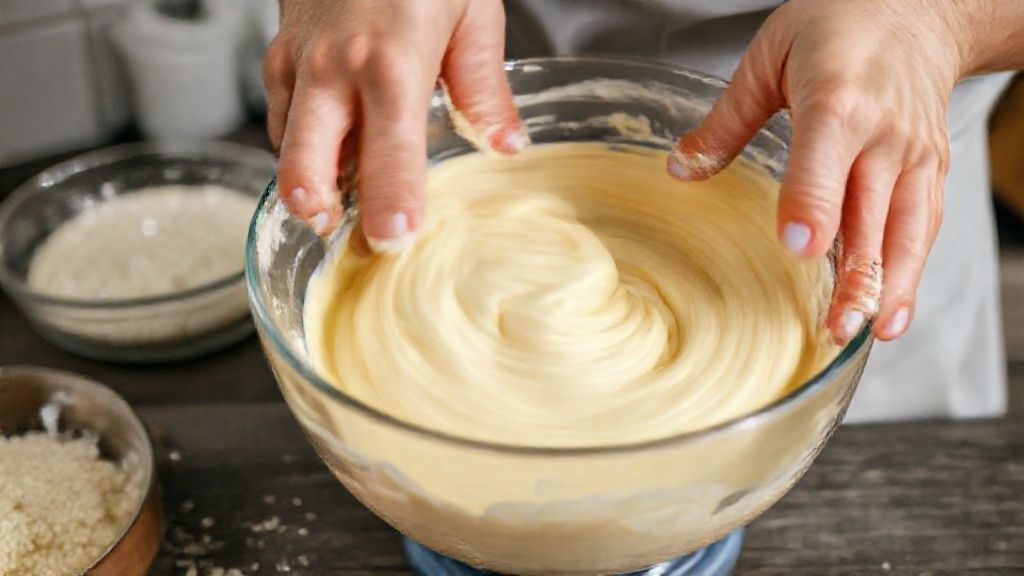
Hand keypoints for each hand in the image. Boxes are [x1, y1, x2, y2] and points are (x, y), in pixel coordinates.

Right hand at [263, 0, 524, 249]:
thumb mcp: (471, 9)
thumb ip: (483, 86)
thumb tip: (505, 145)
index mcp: (392, 62)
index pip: (389, 153)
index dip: (388, 205)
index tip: (392, 243)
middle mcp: (335, 68)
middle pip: (307, 163)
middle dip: (317, 209)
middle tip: (340, 237)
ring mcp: (298, 61)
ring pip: (287, 145)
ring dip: (310, 179)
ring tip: (339, 204)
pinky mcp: (278, 53)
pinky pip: (282, 117)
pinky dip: (302, 143)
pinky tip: (331, 152)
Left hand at [669, 0, 969, 344]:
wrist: (921, 8)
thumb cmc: (842, 24)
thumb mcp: (769, 56)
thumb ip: (726, 120)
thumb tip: (680, 167)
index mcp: (837, 101)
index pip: (823, 161)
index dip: (812, 207)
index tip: (797, 248)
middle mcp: (883, 134)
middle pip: (869, 214)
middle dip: (855, 277)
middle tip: (833, 326)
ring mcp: (913, 156)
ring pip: (905, 232)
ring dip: (888, 288)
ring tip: (866, 334)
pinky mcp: (931, 169)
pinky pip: (923, 227)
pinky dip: (912, 273)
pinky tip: (893, 311)